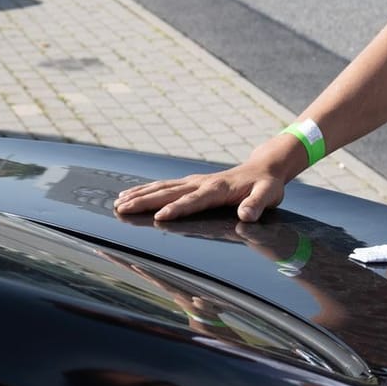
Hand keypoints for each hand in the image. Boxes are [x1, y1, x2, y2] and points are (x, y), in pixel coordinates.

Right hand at [114, 160, 285, 222]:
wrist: (264, 167)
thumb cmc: (266, 185)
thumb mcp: (269, 194)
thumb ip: (257, 204)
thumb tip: (247, 215)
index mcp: (219, 189)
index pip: (195, 200)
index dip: (178, 209)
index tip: (160, 217)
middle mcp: (202, 183)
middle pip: (169, 193)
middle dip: (146, 201)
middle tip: (122, 209)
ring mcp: (194, 181)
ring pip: (162, 188)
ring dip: (140, 195)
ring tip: (118, 203)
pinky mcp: (190, 182)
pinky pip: (164, 186)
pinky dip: (145, 189)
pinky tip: (129, 194)